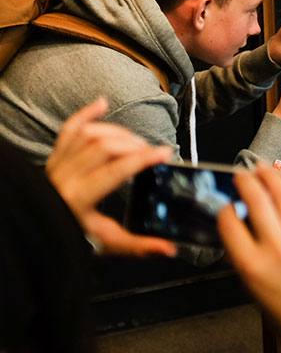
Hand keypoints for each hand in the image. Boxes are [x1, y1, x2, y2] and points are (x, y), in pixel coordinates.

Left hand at [45, 98, 176, 256]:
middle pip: (103, 146)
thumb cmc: (69, 237)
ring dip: (117, 132)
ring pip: (88, 134)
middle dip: (134, 144)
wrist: (38, 232)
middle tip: (153, 152)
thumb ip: (139, 246)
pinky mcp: (54, 157)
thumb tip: (169, 249)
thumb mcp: (107, 244)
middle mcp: (64, 176)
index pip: (115, 170)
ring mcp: (57, 164)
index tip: (164, 153)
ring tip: (136, 141)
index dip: (142, 158)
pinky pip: (68, 129)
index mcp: (78, 198)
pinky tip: (102, 104)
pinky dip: (85, 114)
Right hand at [217, 164, 280, 352]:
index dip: (225, 210)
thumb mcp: (257, 296)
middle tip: (241, 175)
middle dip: (245, 182)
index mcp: (252, 266)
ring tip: (262, 169)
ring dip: (270, 177)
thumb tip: (239, 244)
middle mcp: (276, 247)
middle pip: (256, 200)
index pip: (229, 223)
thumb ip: (246, 264)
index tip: (225, 206)